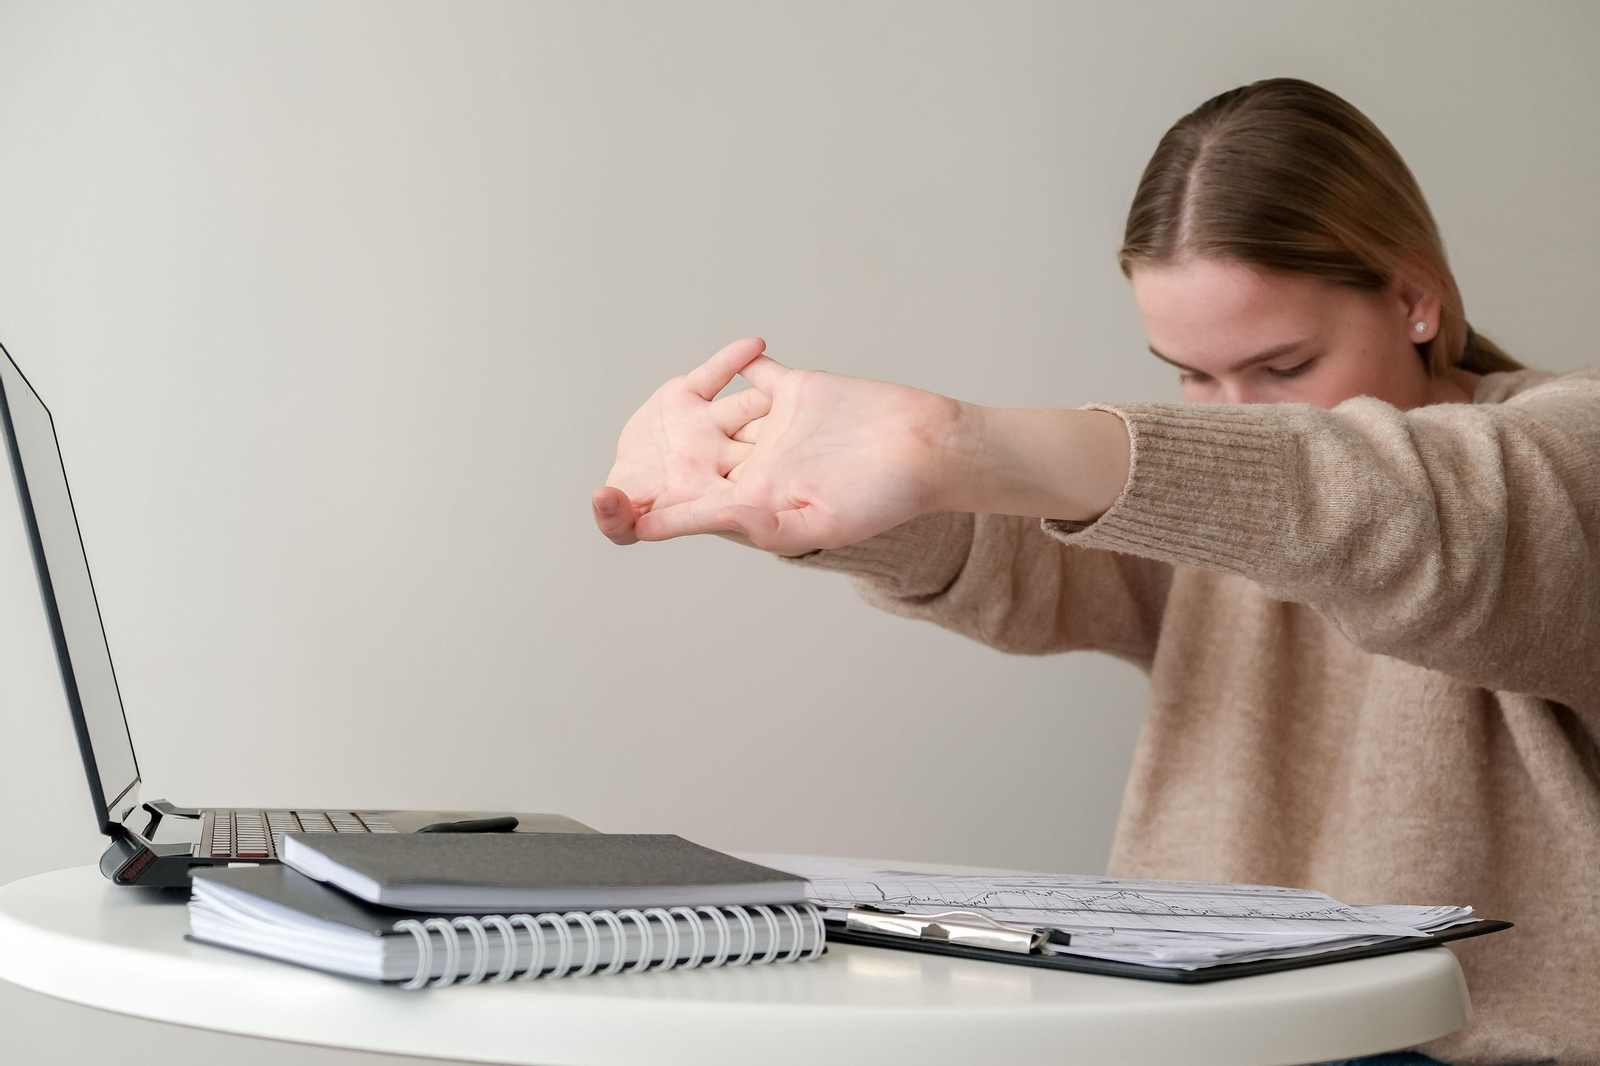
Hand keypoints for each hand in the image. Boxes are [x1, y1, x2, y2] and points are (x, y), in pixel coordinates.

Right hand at [592, 337, 777, 549]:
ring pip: (744, 409)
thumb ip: (613, 517)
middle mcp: (718, 458)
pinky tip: (755, 345)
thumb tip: (602, 499)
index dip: (763, 487)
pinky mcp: (689, 395)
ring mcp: (707, 425)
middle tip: (809, 430)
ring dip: (765, 399)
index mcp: (711, 493)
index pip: (743, 491)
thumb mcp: (619, 521)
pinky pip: (715, 375)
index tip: (787, 482)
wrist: (628, 480)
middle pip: (757, 447)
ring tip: (792, 385)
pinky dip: (733, 360)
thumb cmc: (635, 510)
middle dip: (780, 441)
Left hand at [628, 351, 966, 555]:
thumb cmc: (885, 496)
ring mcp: (777, 427)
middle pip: (699, 464)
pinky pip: (755, 375)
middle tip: (619, 461)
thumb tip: (689, 520)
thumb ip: (749, 524)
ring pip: (720, 417)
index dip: (656, 513)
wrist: (934, 447)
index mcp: (760, 504)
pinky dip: (736, 363)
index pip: (695, 509)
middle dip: (660, 462)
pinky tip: (721, 357)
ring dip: (689, 412)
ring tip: (653, 409)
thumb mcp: (813, 521)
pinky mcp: (797, 391)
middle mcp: (762, 467)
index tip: (614, 507)